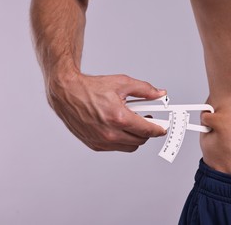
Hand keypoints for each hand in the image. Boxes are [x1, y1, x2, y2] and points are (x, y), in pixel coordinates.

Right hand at [46, 73, 166, 151]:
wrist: (67, 93)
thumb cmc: (90, 88)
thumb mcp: (122, 83)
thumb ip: (145, 90)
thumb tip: (160, 94)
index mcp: (118, 117)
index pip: (147, 130)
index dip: (159, 129)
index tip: (163, 127)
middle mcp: (110, 133)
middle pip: (140, 140)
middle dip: (147, 131)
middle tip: (148, 120)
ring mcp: (101, 141)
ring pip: (130, 146)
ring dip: (135, 137)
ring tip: (133, 123)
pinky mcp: (95, 145)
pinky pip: (116, 147)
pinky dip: (122, 140)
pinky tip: (119, 127)